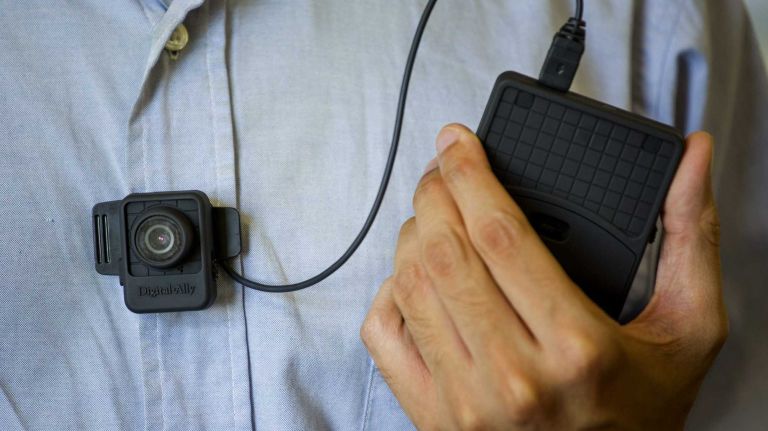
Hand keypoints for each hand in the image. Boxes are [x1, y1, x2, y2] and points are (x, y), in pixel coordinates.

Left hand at [360, 124, 726, 429]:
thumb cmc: (643, 411)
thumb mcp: (690, 327)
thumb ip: (690, 237)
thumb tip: (692, 159)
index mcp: (575, 346)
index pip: (499, 232)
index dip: (469, 173)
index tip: (457, 142)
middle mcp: (511, 375)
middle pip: (445, 251)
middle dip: (434, 192)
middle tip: (443, 169)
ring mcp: (464, 399)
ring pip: (410, 285)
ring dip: (412, 234)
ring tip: (431, 214)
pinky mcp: (432, 415)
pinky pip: (385, 336)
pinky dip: (388, 291)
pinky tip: (413, 277)